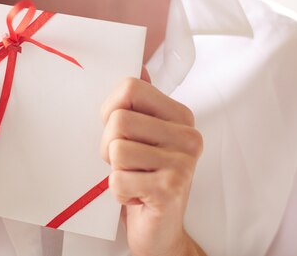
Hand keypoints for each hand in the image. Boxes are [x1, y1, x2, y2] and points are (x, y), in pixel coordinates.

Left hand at [100, 69, 204, 255]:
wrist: (161, 232)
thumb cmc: (146, 179)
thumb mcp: (143, 137)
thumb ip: (139, 103)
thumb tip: (138, 65)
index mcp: (180, 117)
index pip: (129, 88)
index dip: (110, 109)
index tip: (117, 130)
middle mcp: (188, 136)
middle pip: (118, 121)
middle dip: (108, 146)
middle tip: (125, 164)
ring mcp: (182, 163)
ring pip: (116, 149)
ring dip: (114, 171)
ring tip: (133, 178)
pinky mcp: (170, 188)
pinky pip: (118, 179)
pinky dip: (118, 192)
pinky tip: (136, 197)